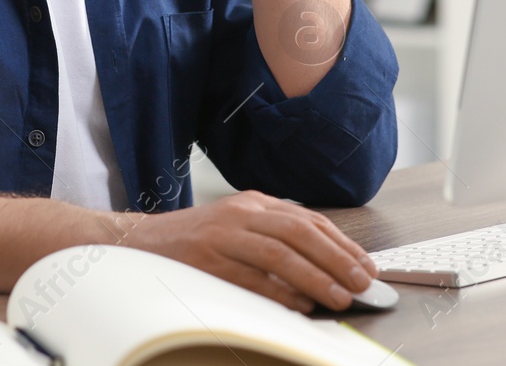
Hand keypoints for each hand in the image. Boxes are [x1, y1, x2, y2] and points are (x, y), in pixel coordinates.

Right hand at [120, 189, 379, 312]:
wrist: (139, 241)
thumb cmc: (195, 239)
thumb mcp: (238, 225)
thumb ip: (274, 236)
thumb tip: (326, 265)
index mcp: (253, 203)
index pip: (307, 219)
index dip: (341, 243)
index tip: (365, 265)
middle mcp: (240, 213)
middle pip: (299, 233)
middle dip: (336, 259)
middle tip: (361, 282)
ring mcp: (222, 235)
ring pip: (278, 253)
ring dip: (315, 276)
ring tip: (339, 296)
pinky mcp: (206, 260)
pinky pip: (249, 277)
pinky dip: (278, 291)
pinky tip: (300, 303)